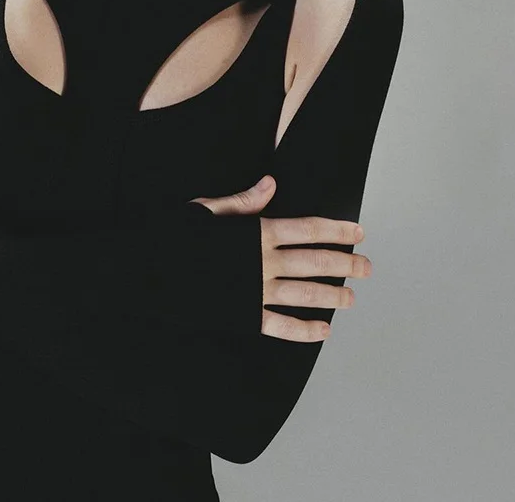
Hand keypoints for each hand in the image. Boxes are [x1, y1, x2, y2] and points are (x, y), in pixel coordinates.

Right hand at [189, 176, 370, 342]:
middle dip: (345, 263)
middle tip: (367, 267)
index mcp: (256, 233)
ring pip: (304, 294)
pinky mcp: (244, 316)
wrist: (147, 273)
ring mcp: (255, 291)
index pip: (308, 229)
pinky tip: (322, 331)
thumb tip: (272, 184)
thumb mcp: (206, 209)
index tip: (358, 233)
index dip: (336, 230)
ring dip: (332, 296)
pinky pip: (281, 326)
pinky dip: (304, 330)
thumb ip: (243, 201)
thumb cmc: (173, 237)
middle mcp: (262, 263)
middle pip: (315, 262)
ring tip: (352, 298)